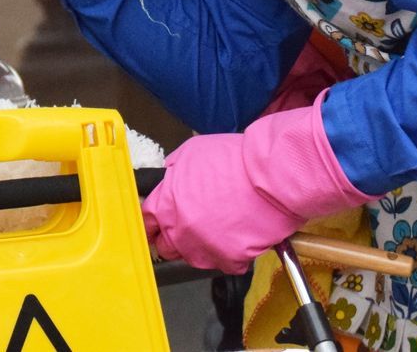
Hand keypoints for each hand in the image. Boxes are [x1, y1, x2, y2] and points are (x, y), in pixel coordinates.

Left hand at [140, 95, 373, 272]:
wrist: (269, 175)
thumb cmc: (234, 160)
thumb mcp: (191, 152)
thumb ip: (174, 172)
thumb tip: (170, 180)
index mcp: (167, 203)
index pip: (147, 222)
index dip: (153, 223)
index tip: (158, 226)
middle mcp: (179, 229)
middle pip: (166, 246)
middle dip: (175, 238)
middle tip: (193, 229)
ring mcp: (203, 248)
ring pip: (193, 259)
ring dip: (203, 248)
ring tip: (220, 231)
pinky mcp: (228, 260)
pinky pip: (224, 264)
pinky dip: (232, 255)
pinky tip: (239, 238)